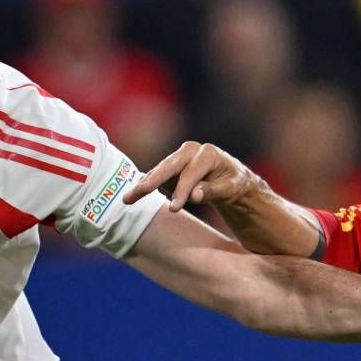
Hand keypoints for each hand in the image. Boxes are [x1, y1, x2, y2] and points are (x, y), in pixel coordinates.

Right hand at [124, 140, 262, 211]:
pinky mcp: (171, 168)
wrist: (230, 177)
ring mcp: (178, 158)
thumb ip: (213, 190)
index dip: (182, 191)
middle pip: (169, 166)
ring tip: (127, 199)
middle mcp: (190, 151)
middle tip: (139, 193)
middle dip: (153, 180)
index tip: (174, 209)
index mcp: (207, 154)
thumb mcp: (231, 188)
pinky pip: (155, 176)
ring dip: (143, 185)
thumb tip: (194, 195)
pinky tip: (132, 196)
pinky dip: (144, 186)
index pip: (191, 173)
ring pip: (158, 171)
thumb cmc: (233, 182)